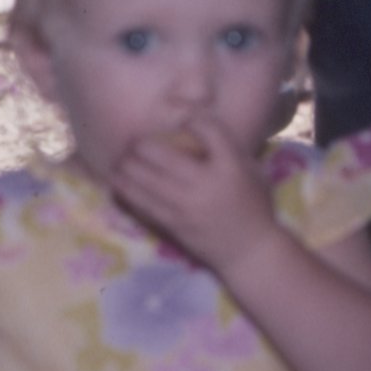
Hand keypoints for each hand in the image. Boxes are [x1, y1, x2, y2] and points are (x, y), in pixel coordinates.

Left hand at [105, 114, 281, 274]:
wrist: (250, 251)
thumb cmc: (254, 207)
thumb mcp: (252, 172)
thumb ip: (229, 150)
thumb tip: (198, 126)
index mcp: (230, 168)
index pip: (210, 132)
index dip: (193, 119)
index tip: (183, 119)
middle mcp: (206, 184)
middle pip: (165, 155)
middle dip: (143, 143)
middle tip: (135, 140)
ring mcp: (186, 206)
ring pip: (146, 179)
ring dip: (129, 165)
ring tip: (121, 158)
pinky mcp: (174, 224)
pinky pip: (143, 204)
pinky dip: (126, 190)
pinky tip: (116, 181)